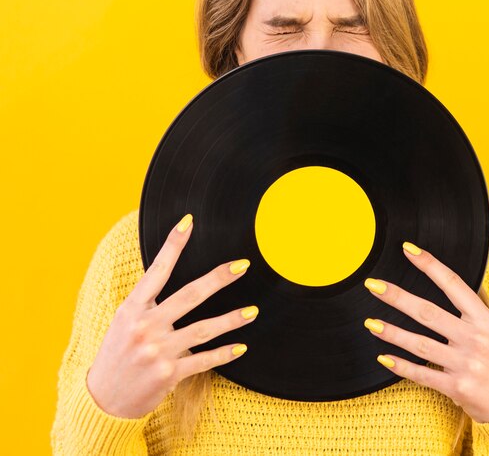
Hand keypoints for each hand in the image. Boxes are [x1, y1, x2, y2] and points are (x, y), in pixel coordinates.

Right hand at [86, 213, 258, 418]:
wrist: (102, 399)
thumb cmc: (117, 353)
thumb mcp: (124, 321)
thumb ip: (147, 301)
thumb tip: (169, 270)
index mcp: (132, 308)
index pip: (157, 270)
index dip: (173, 245)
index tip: (188, 222)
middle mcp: (145, 327)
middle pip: (190, 295)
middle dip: (218, 278)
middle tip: (242, 265)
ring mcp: (158, 351)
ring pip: (203, 329)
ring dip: (231, 319)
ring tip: (253, 311)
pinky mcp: (168, 374)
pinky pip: (203, 360)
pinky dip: (223, 353)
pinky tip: (241, 347)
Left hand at [363, 242, 488, 422]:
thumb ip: (476, 302)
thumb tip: (458, 274)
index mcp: (483, 318)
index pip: (453, 284)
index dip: (429, 265)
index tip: (407, 249)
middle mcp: (475, 338)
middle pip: (429, 312)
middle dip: (398, 298)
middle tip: (374, 285)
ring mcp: (466, 364)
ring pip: (421, 344)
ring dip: (393, 333)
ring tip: (370, 323)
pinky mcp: (457, 388)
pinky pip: (423, 374)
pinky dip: (401, 366)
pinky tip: (383, 357)